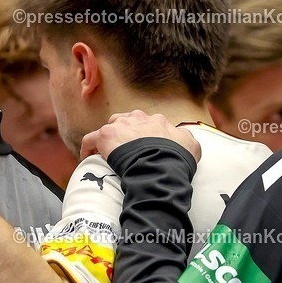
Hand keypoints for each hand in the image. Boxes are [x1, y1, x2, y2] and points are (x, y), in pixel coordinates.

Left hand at [80, 110, 200, 161]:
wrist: (161, 164)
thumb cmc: (177, 157)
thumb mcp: (192, 145)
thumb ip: (185, 138)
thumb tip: (182, 137)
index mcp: (157, 121)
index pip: (149, 124)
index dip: (147, 136)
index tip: (146, 149)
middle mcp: (138, 118)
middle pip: (128, 122)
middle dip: (127, 134)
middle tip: (129, 151)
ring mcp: (120, 125)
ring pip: (110, 127)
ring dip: (110, 138)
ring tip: (109, 153)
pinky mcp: (105, 136)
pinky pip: (91, 139)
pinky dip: (89, 148)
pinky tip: (89, 158)